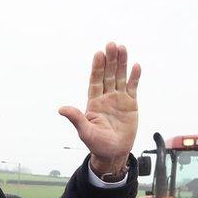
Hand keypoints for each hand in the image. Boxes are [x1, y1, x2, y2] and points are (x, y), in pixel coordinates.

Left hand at [58, 42, 141, 174]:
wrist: (113, 152)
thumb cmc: (97, 144)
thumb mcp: (85, 131)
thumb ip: (76, 118)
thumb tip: (61, 109)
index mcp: (94, 103)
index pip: (95, 81)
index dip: (97, 68)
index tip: (99, 54)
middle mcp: (106, 98)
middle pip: (108, 75)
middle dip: (110, 60)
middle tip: (112, 44)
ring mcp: (118, 100)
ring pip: (120, 78)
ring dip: (121, 63)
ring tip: (123, 48)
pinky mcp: (131, 105)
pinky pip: (133, 88)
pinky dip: (134, 77)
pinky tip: (136, 66)